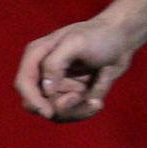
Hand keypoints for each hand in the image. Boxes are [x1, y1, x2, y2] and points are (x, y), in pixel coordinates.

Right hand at [15, 14, 136, 121]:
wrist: (122, 38)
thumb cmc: (98, 35)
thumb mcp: (76, 43)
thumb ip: (54, 63)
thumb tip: (45, 89)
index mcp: (37, 55)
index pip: (24, 84)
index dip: (33, 101)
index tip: (49, 112)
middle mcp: (44, 72)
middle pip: (39, 105)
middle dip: (62, 107)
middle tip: (81, 95)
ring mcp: (58, 85)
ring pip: (60, 112)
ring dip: (85, 101)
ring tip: (103, 79)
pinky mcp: (73, 94)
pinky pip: (79, 110)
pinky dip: (95, 97)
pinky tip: (105, 80)